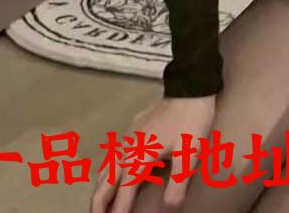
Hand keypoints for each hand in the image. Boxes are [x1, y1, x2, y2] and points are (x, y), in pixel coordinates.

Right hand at [89, 94, 215, 212]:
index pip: (124, 191)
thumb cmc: (190, 122)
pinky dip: (107, 171)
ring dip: (100, 187)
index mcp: (139, 157)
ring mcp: (129, 137)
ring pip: (106, 167)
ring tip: (99, 204)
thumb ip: (177, 184)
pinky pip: (113, 155)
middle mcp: (128, 149)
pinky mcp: (134, 129)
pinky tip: (112, 173)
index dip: (118, 210)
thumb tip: (169, 208)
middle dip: (98, 202)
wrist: (190, 87)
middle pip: (105, 180)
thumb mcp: (189, 155)